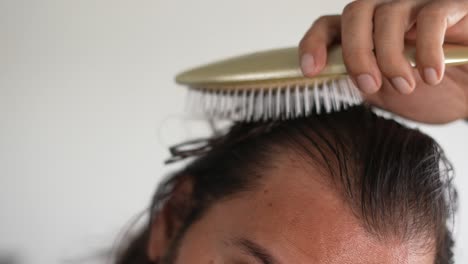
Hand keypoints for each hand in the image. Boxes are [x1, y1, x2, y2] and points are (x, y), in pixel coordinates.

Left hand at [299, 0, 467, 123]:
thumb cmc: (429, 91)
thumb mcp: (384, 93)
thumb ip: (358, 81)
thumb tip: (326, 80)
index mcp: (365, 32)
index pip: (329, 25)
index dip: (314, 44)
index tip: (310, 70)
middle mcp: (386, 11)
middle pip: (354, 12)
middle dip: (356, 52)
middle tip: (369, 86)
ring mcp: (417, 4)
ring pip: (388, 14)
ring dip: (391, 57)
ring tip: (406, 87)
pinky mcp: (451, 5)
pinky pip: (431, 17)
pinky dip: (427, 50)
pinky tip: (431, 75)